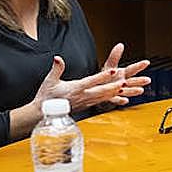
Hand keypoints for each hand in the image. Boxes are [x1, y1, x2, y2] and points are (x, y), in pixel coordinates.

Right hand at [34, 46, 150, 113]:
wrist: (44, 113)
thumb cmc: (47, 96)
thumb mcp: (50, 81)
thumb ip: (57, 68)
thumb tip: (57, 58)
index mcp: (75, 88)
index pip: (91, 81)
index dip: (102, 76)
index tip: (112, 71)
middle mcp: (82, 96)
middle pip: (101, 90)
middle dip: (114, 86)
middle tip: (126, 82)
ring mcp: (85, 102)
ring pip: (103, 97)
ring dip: (115, 92)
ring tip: (127, 87)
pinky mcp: (87, 105)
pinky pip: (101, 101)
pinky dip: (110, 98)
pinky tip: (118, 95)